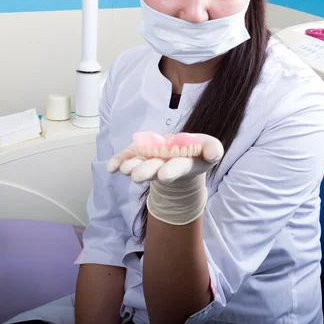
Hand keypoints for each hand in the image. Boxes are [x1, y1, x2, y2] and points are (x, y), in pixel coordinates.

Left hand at [107, 133, 223, 224]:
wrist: (181, 153)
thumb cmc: (197, 150)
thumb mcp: (210, 148)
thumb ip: (212, 150)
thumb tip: (212, 154)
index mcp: (182, 165)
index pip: (177, 168)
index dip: (171, 171)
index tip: (165, 175)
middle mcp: (163, 166)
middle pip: (154, 169)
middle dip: (146, 171)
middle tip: (137, 176)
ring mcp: (149, 161)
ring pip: (139, 165)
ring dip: (131, 167)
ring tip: (125, 169)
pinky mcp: (138, 154)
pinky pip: (127, 158)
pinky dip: (118, 162)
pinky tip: (111, 167)